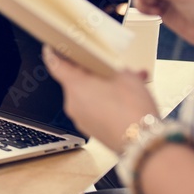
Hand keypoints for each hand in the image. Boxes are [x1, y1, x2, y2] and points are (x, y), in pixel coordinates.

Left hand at [42, 46, 157, 151]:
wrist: (142, 144)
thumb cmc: (132, 111)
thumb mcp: (128, 78)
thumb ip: (116, 69)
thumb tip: (116, 71)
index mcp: (76, 86)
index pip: (56, 65)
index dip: (53, 54)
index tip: (51, 48)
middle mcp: (73, 103)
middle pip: (75, 81)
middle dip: (92, 74)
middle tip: (108, 68)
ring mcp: (81, 118)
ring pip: (88, 96)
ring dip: (103, 89)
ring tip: (126, 85)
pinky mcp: (91, 129)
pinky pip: (94, 110)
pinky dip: (106, 103)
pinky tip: (127, 102)